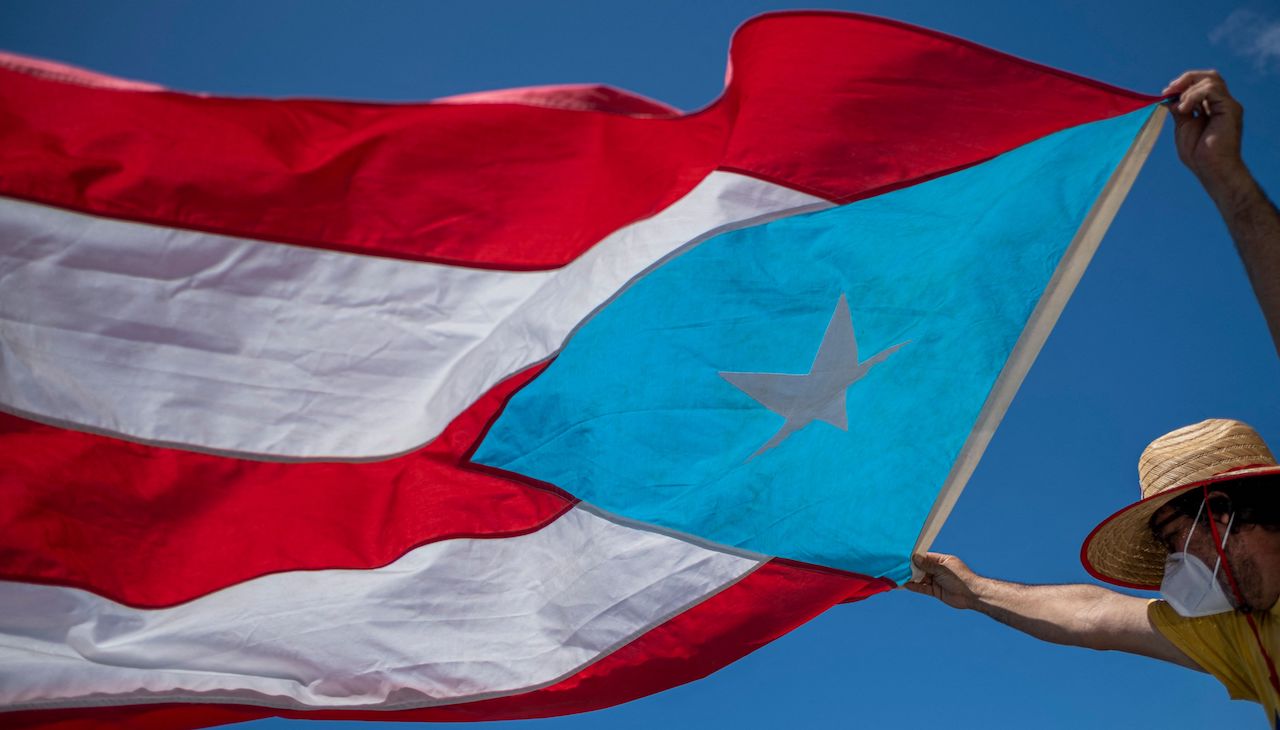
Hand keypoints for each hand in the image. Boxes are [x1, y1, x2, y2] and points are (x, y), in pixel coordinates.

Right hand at [903, 552, 985, 609]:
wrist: (972, 595)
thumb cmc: (960, 578)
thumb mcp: (942, 569)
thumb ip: (928, 564)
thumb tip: (914, 557)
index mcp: (942, 561)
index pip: (926, 557)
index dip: (915, 557)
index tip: (903, 555)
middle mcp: (939, 570)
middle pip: (921, 568)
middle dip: (911, 568)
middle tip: (897, 566)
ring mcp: (937, 581)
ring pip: (921, 578)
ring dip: (911, 578)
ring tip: (898, 576)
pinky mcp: (936, 591)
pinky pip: (923, 588)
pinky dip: (914, 587)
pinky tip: (905, 585)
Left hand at [1162, 70, 1247, 195]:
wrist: (1211, 169)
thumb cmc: (1198, 154)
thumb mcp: (1183, 126)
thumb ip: (1179, 110)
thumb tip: (1168, 97)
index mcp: (1212, 107)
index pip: (1201, 83)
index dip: (1183, 84)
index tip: (1165, 93)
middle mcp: (1222, 104)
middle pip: (1209, 76)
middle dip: (1187, 79)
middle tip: (1168, 90)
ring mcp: (1228, 105)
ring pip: (1211, 79)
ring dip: (1188, 90)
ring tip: (1180, 107)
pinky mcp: (1230, 108)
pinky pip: (1211, 89)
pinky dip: (1194, 95)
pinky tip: (1185, 108)